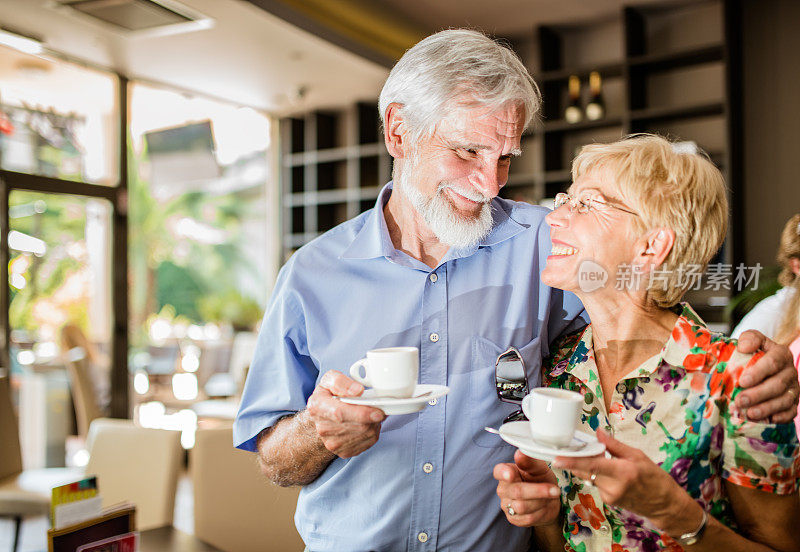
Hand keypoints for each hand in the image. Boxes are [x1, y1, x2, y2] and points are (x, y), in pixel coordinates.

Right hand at [306, 370, 385, 457]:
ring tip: (370, 413)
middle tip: (378, 407)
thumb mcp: (330, 379)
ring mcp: (332, 443)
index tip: (378, 412)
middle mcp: (323, 428)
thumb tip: (358, 391)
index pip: (341, 413)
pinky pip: (367, 443)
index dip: (362, 414)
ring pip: (366, 435)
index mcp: (317, 406)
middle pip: (358, 426)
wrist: (321, 417)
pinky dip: (373, 432)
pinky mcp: (343, 452)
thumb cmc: (328, 396)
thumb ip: (342, 382)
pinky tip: (367, 423)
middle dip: (373, 417)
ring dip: (375, 423)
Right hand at [493, 450, 560, 526]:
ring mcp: (506, 505)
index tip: (510, 474)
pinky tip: (545, 505)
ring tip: (551, 496)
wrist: (548, 500)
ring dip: (541, 501)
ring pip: (522, 506)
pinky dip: (541, 512)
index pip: (499, 471)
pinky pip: (528, 518)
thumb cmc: (540, 479)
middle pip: (517, 491)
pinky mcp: (514, 518)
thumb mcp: (539, 468)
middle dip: (538, 491)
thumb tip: (520, 453)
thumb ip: (530, 461)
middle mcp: (503, 489)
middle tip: (555, 490)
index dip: (503, 473)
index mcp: (506, 471)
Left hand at [552, 430, 699, 534]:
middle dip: (575, 459)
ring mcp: (609, 496)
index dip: (573, 462)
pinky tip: (608, 472)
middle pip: (585, 471)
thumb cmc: (655, 478)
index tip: (557, 459)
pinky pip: (595, 483)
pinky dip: (596, 474)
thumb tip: (597, 432)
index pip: (592, 465)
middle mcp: (613, 486)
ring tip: (599, 457)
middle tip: (569, 447)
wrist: (664, 504)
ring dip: (587, 466)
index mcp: (622, 472)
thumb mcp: (637, 456)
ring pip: (589, 476)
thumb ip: (614, 445)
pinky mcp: (607, 501)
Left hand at [734, 330, 798, 422]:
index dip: (758, 372)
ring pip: (784, 400)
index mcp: (782, 354)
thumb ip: (749, 338)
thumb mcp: (752, 340)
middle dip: (758, 394)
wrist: (763, 363)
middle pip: (777, 384)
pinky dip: (781, 417)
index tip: (742, 381)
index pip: (773, 362)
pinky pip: (791, 412)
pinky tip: (769, 419)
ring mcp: (794, 388)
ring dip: (766, 408)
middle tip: (740, 400)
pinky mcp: (793, 402)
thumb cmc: (754, 353)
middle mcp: (790, 372)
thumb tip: (744, 347)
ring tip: (749, 413)